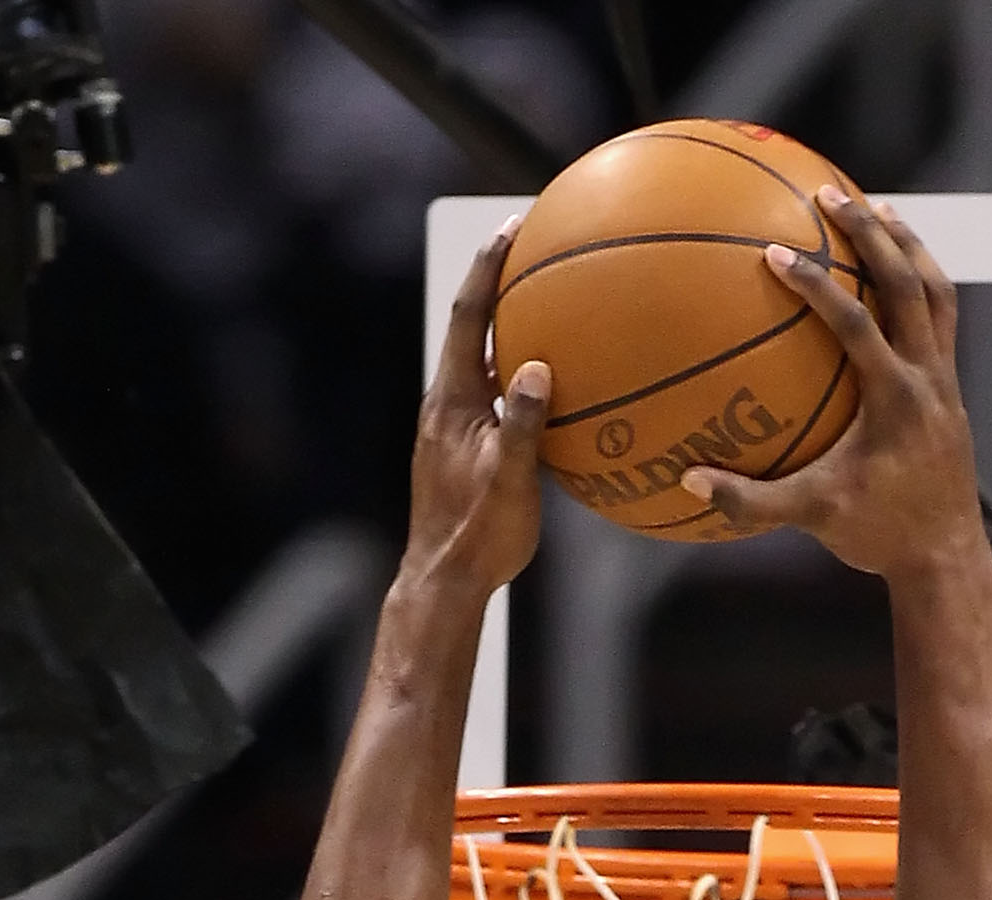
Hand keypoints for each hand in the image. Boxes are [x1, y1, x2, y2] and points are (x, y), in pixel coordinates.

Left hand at [407, 224, 551, 603]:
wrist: (445, 581)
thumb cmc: (479, 535)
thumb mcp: (509, 481)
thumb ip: (524, 426)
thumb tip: (539, 370)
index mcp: (452, 400)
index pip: (467, 316)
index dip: (488, 268)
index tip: (512, 227)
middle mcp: (445, 405)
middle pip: (471, 327)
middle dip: (499, 285)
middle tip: (531, 248)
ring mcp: (451, 427)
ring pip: (481, 362)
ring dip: (507, 330)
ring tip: (543, 307)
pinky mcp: (461, 449)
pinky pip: (492, 395)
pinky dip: (515, 375)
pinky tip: (546, 384)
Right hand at [681, 192, 979, 579]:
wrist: (947, 559)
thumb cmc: (879, 537)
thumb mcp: (815, 518)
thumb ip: (752, 501)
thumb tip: (690, 483)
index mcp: (895, 400)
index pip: (855, 324)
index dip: (816, 284)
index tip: (775, 252)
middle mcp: (928, 379)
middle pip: (907, 283)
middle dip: (870, 232)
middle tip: (829, 192)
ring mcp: (945, 380)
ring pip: (935, 290)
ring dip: (907, 245)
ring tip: (876, 208)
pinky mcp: (950, 389)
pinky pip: (939, 317)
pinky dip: (918, 283)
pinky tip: (894, 270)